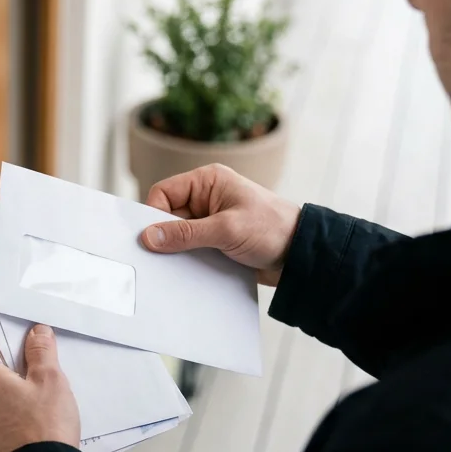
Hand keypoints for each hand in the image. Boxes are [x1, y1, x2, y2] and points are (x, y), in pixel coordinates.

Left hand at [0, 324, 80, 451]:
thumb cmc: (43, 429)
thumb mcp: (50, 381)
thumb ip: (41, 352)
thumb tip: (36, 333)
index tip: (10, 333)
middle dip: (3, 366)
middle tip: (32, 368)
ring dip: (3, 394)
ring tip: (33, 400)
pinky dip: (2, 417)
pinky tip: (27, 423)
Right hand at [140, 163, 301, 285]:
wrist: (301, 255)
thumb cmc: (272, 230)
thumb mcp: (226, 230)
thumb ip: (186, 233)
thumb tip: (148, 237)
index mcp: (207, 181)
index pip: (163, 193)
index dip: (154, 215)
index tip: (152, 239)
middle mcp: (206, 197)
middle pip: (168, 215)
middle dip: (166, 235)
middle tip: (163, 257)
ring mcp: (211, 219)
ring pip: (178, 235)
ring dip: (179, 250)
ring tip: (185, 263)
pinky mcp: (216, 240)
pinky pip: (191, 248)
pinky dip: (190, 259)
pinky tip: (194, 269)